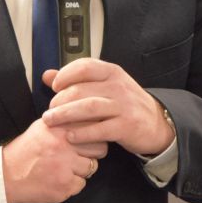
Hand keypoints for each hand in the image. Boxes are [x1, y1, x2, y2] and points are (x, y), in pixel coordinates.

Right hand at [2, 118, 106, 202]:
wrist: (6, 176)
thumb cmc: (26, 151)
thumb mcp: (43, 128)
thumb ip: (65, 122)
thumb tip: (90, 118)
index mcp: (60, 127)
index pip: (94, 127)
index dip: (94, 135)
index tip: (88, 139)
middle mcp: (64, 144)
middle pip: (100, 148)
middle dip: (92, 153)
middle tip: (78, 156)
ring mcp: (65, 166)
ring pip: (91, 167)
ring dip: (81, 170)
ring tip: (63, 169)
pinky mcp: (65, 185)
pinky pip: (81, 184)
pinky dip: (72, 185)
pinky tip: (57, 180)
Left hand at [41, 59, 174, 155]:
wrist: (155, 123)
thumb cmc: (123, 104)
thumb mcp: (104, 86)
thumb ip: (76, 80)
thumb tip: (46, 75)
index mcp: (112, 72)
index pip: (84, 66)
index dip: (65, 75)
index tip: (54, 86)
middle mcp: (118, 86)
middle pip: (81, 89)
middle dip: (60, 101)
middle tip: (49, 111)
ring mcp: (123, 106)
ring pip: (88, 107)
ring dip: (65, 115)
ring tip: (50, 122)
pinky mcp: (126, 126)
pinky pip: (99, 130)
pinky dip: (82, 133)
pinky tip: (69, 136)